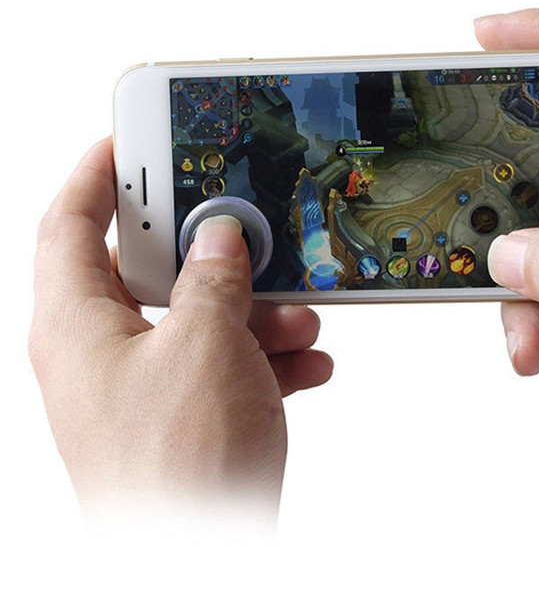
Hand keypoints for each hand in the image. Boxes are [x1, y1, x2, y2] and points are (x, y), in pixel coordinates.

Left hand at [28, 138, 332, 520]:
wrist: (203, 560)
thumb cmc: (178, 467)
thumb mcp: (206, 345)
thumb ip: (214, 279)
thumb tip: (221, 238)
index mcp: (77, 325)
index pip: (69, 225)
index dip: (94, 174)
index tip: (126, 141)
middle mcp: (101, 354)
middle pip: (150, 273)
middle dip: (212, 255)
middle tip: (247, 230)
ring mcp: (143, 389)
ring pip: (197, 321)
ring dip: (254, 313)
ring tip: (299, 319)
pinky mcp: (182, 419)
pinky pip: (222, 367)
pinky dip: (265, 361)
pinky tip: (306, 364)